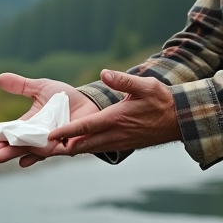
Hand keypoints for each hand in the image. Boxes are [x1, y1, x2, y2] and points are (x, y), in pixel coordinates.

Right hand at [0, 73, 100, 167]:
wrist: (89, 103)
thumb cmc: (64, 98)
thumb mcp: (40, 89)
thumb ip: (21, 86)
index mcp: (26, 124)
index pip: (4, 134)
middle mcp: (34, 136)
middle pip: (11, 146)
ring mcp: (47, 143)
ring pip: (25, 151)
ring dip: (12, 154)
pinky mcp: (62, 145)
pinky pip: (47, 153)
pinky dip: (35, 157)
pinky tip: (24, 162)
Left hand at [41, 70, 179, 156]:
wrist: (180, 120)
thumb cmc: (162, 101)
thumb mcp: (145, 85)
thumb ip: (123, 80)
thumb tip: (104, 73)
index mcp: (117, 118)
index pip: (87, 127)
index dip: (67, 132)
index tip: (50, 135)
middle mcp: (116, 134)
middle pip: (84, 144)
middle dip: (63, 147)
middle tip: (42, 148)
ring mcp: (120, 142)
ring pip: (91, 148)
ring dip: (73, 149)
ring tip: (52, 148)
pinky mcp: (123, 144)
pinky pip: (100, 148)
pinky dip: (86, 148)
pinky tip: (75, 146)